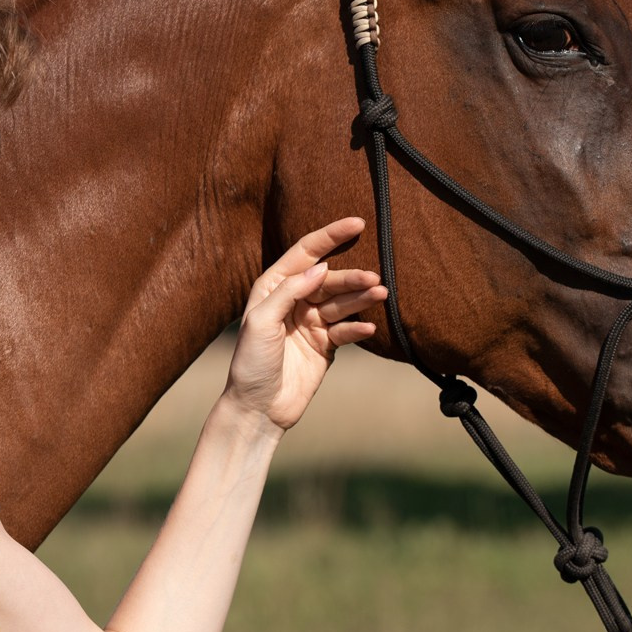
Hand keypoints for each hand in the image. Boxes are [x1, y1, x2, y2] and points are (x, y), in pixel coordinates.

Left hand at [222, 217, 384, 431]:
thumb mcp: (261, 322)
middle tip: (374, 277)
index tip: (357, 222)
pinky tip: (370, 327)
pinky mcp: (325, 346)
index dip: (330, 236)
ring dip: (361, 297)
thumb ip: (289, 292)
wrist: (258, 409)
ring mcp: (312, 323)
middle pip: (329, 279)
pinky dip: (358, 327)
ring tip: (381, 293)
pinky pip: (346, 330)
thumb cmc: (250, 363)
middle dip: (351, 276)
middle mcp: (294, 301)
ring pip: (342, 302)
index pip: (306, 253)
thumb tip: (319, 267)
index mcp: (274, 287)